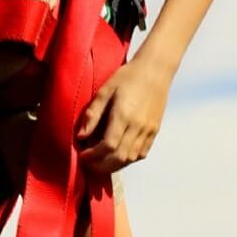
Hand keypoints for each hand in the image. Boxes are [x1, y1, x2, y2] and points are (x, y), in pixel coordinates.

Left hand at [76, 57, 171, 174]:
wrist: (155, 70)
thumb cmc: (127, 76)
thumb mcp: (105, 90)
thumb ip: (93, 114)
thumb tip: (81, 136)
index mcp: (123, 115)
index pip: (108, 146)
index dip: (93, 156)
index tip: (82, 156)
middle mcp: (138, 126)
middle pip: (120, 158)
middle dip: (102, 166)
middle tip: (89, 164)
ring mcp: (149, 130)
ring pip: (131, 158)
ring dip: (114, 165)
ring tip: (101, 162)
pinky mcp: (155, 131)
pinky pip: (142, 153)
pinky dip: (128, 159)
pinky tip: (118, 156)